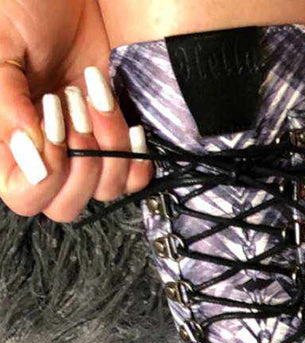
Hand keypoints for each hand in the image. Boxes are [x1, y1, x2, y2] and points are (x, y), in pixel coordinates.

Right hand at [0, 0, 151, 221]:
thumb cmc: (19, 7)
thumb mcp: (1, 47)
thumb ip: (6, 102)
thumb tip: (29, 151)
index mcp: (6, 141)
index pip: (23, 196)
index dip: (45, 175)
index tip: (52, 127)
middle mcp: (44, 154)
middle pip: (66, 206)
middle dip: (80, 161)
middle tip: (71, 104)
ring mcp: (81, 148)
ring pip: (104, 191)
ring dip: (108, 147)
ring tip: (94, 95)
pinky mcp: (112, 136)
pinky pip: (134, 176)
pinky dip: (136, 155)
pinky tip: (126, 120)